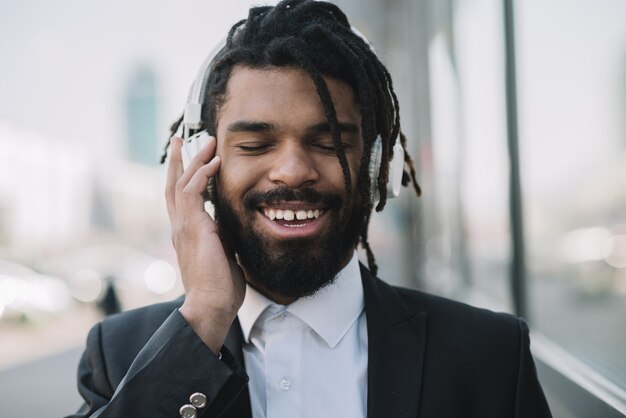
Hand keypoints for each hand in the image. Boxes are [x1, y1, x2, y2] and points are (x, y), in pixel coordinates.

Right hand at [165, 136, 244, 353]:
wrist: (212, 304)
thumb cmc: (219, 286)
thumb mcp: (223, 253)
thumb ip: (222, 235)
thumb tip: (229, 224)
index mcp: (186, 233)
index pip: (180, 198)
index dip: (183, 176)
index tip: (190, 159)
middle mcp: (179, 226)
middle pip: (174, 184)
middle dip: (181, 160)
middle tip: (183, 139)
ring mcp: (183, 225)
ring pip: (183, 183)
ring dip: (195, 160)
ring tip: (207, 142)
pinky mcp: (192, 226)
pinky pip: (194, 192)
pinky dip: (203, 174)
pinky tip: (214, 163)